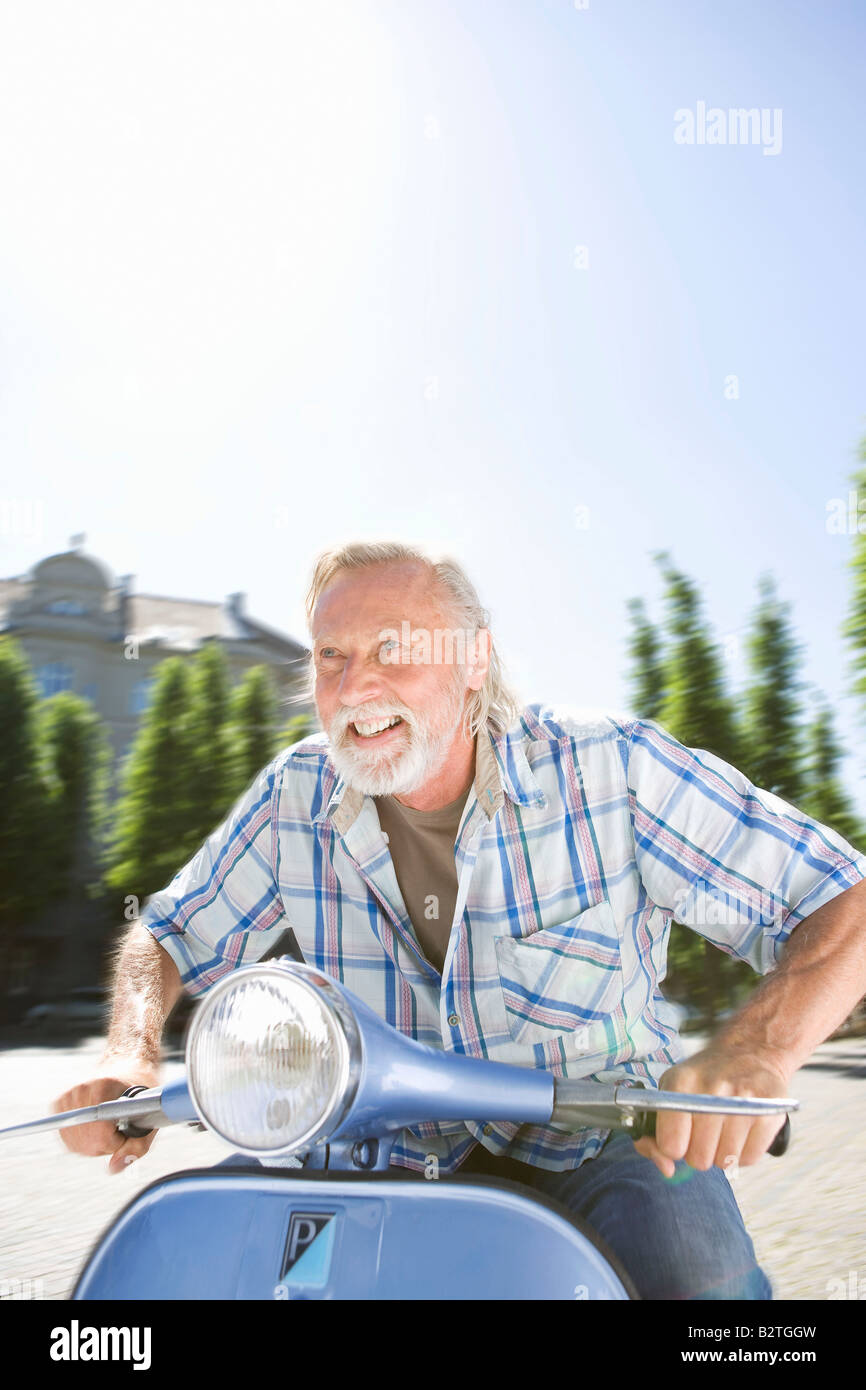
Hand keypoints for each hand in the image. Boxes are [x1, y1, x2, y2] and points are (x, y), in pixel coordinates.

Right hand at [52, 1055, 159, 1174]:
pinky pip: (68, 1138)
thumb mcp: (150, 1119)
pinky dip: (82, 1141)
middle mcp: (80, 1089)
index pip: (101, 1135)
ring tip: (109, 1126)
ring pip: (76, 1144)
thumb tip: (113, 1169)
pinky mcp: (58, 1104)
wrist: (128, 1067)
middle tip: (120, 1128)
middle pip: (87, 1143)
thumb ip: (136, 1147)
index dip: (117, 1141)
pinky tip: (96, 1128)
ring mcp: (67, 1096)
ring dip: (94, 1144)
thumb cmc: (142, 1095)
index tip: (127, 1128)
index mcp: (103, 1087)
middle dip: (106, 1145)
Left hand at [632, 1045, 792, 1178]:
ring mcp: (743, 1101)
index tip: (681, 1135)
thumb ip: (654, 1134)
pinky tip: (742, 1130)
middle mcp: (712, 1089)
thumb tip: (666, 1169)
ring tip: (725, 1127)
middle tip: (706, 1130)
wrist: (750, 1053)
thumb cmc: (704, 1079)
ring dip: (723, 1152)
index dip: (674, 1147)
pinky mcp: (768, 1113)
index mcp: (681, 1082)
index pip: (671, 1145)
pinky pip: (748, 1159)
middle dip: (700, 1151)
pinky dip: (744, 1153)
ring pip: (724, 1162)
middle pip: (699, 1159)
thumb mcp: (671, 1092)